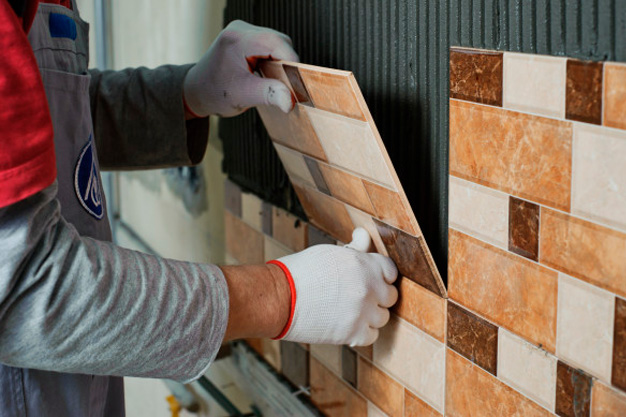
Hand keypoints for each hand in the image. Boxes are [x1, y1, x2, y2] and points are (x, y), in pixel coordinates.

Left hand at [183, 20, 298, 117]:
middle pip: (280, 42)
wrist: (197, 92)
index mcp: (237, 39)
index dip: (291, 63)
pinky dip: (273, 61)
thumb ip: (268, 94)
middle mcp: (240, 29)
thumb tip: (290, 100)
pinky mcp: (246, 38)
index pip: (277, 43)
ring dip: (279, 63)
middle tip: (281, 86)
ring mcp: (243, 31)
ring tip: (269, 81)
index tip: (296, 84)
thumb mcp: (242, 96)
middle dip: (285, 64)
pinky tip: (264, 74)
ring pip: (277, 43)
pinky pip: (270, 45)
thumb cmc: (214, 93)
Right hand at [270, 228, 398, 345]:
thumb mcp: (329, 253)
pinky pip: (372, 335)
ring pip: (382, 317)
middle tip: (359, 297)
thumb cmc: (299, 272)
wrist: (278, 298)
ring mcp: (363, 312)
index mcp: (364, 264)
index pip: (390, 270)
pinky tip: (347, 324)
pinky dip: (361, 332)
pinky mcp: (353, 333)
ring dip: (369, 315)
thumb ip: (354, 249)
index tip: (373, 280)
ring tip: (349, 311)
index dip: (381, 276)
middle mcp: (368, 287)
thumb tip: (364, 235)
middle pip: (390, 296)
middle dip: (377, 297)